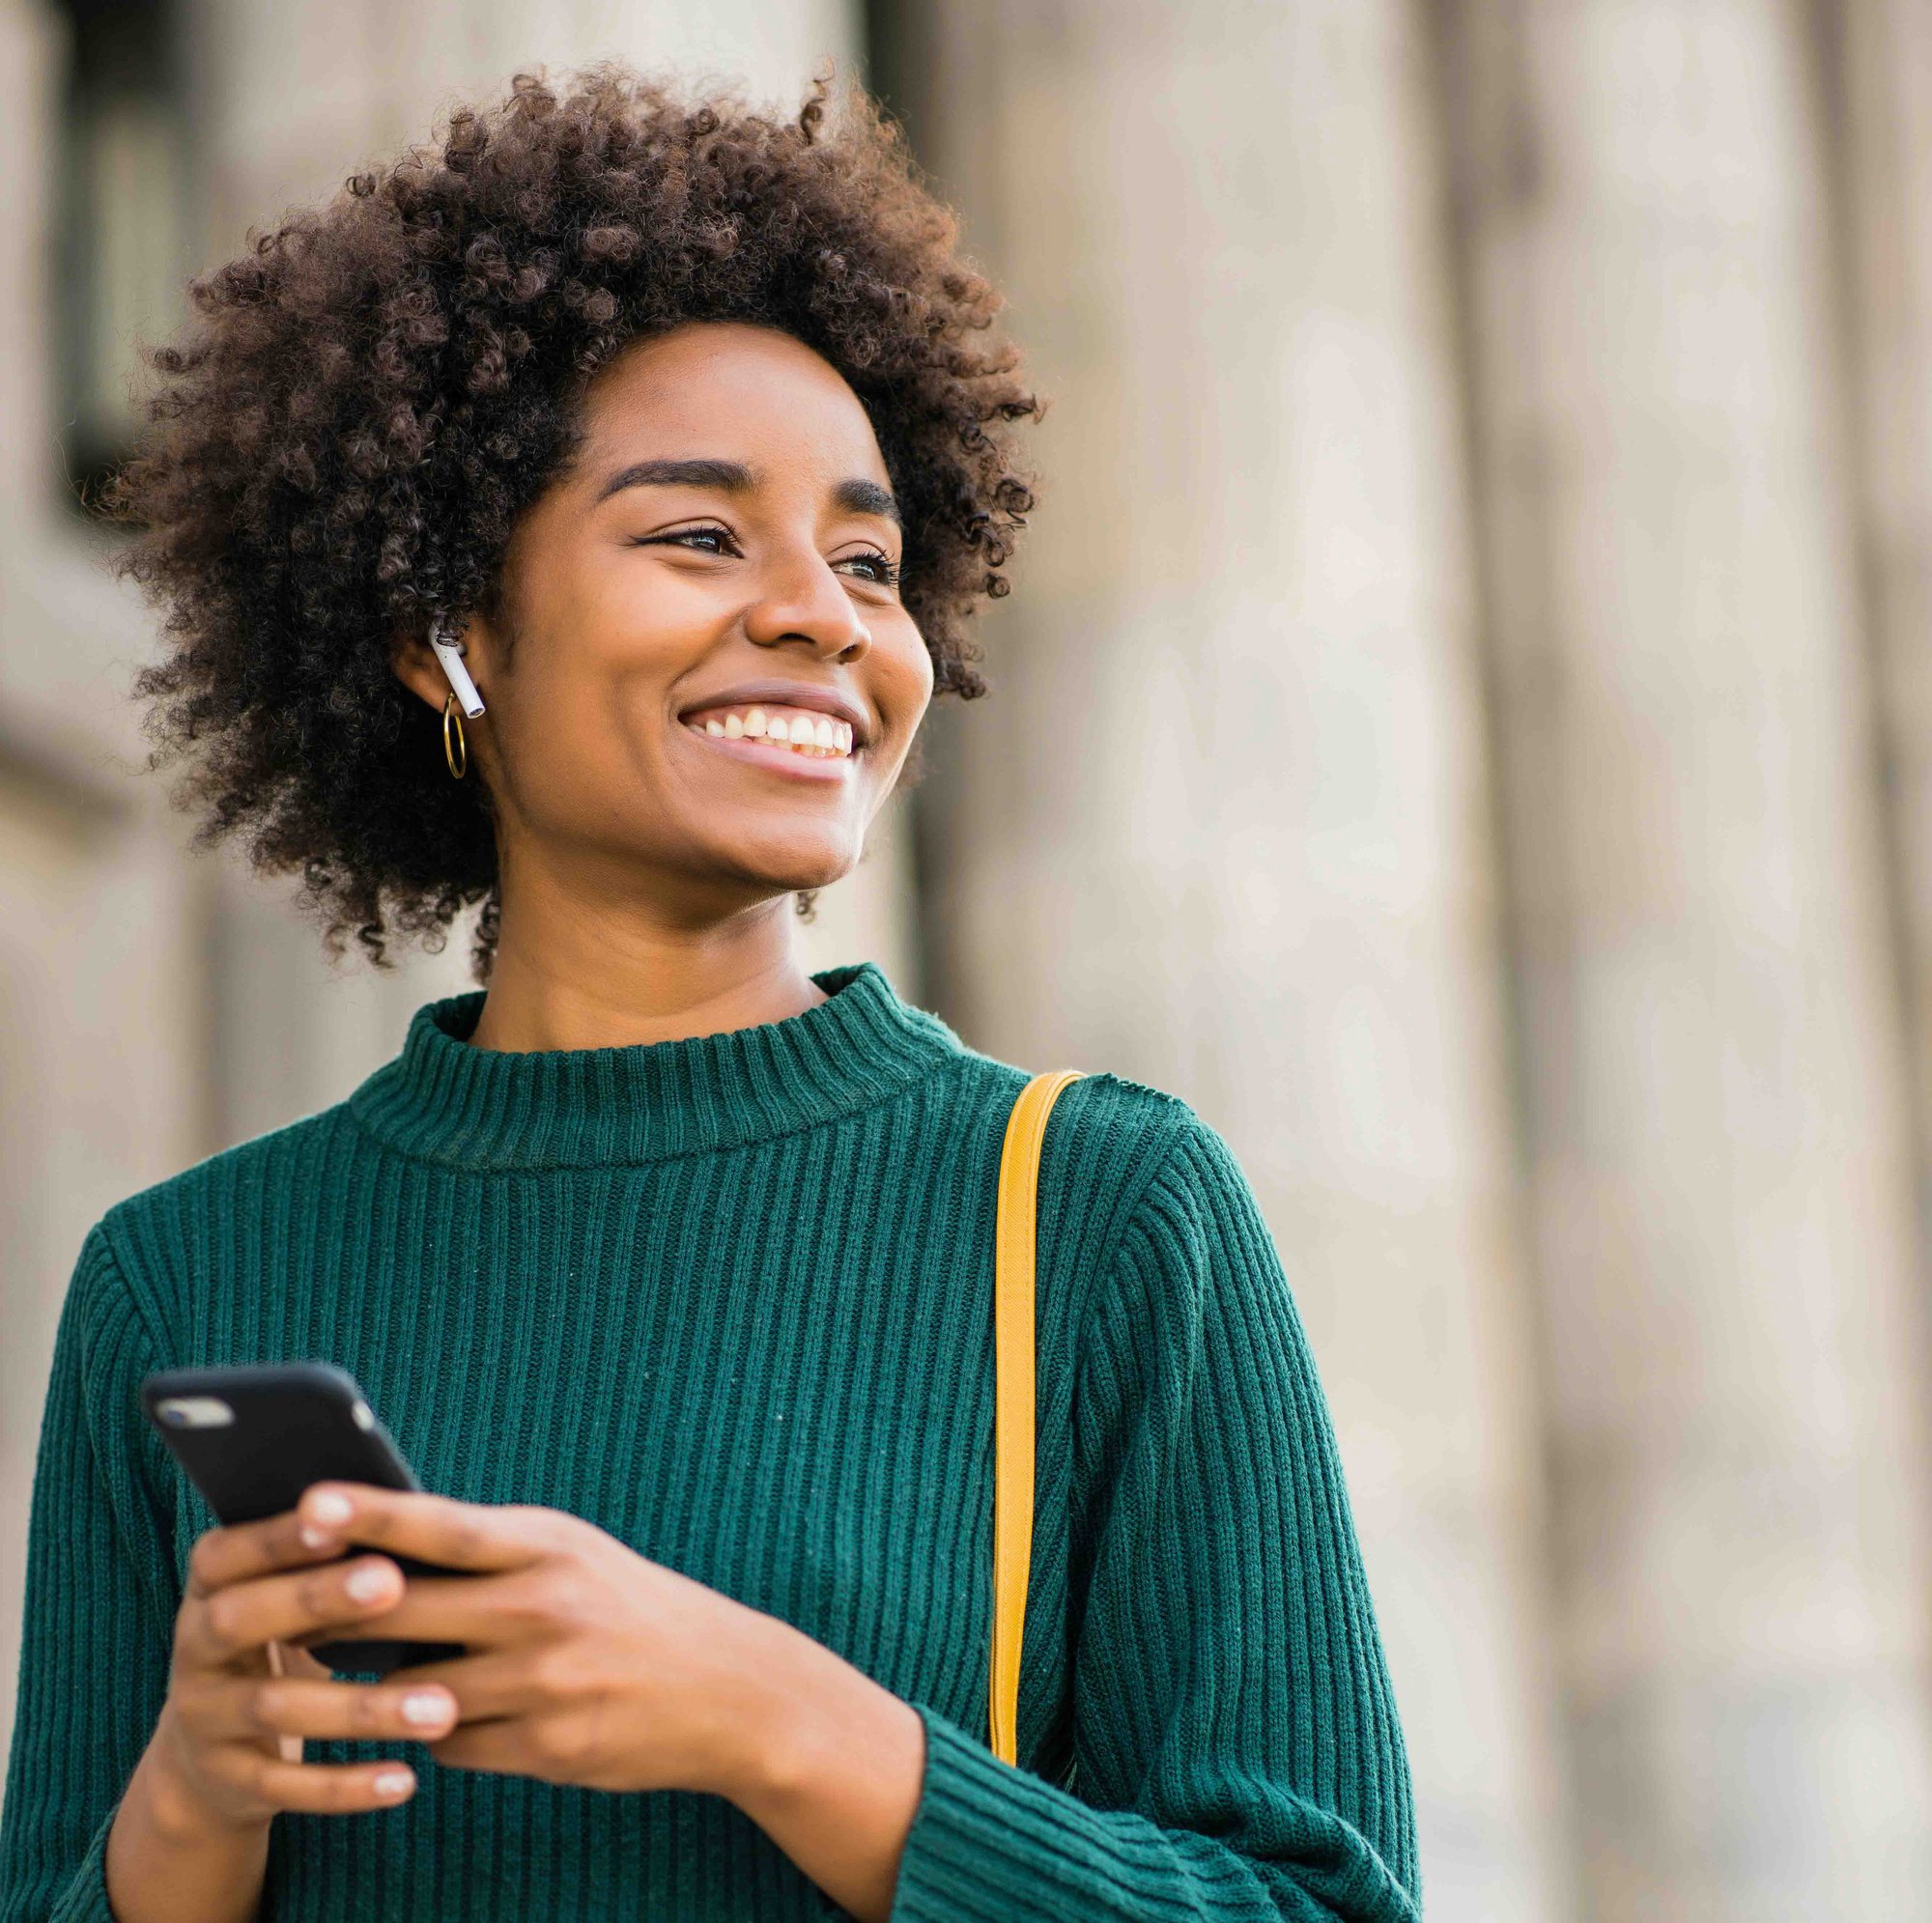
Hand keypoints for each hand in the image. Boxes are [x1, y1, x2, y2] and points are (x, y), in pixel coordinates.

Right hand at [153, 1507, 461, 1832]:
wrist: (210, 1754)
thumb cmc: (284, 1637)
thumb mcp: (287, 1595)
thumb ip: (331, 1560)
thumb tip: (413, 1518)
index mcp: (210, 1586)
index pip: (228, 1552)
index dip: (278, 1537)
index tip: (342, 1520)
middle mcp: (194, 1648)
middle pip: (241, 1619)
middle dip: (315, 1598)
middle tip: (392, 1583)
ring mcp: (204, 1718)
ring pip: (276, 1709)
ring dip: (361, 1708)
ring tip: (440, 1707)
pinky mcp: (228, 1781)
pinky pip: (285, 1786)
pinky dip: (346, 1785)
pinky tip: (404, 1779)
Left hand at [288, 1482, 785, 1799]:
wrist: (728, 1689)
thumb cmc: (629, 1605)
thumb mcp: (572, 1553)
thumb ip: (488, 1550)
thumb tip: (381, 1553)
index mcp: (547, 1547)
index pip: (441, 1525)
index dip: (371, 1514)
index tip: (307, 1501)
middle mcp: (543, 1609)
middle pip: (404, 1612)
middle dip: (338, 1615)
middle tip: (282, 1610)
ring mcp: (543, 1683)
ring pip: (415, 1691)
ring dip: (390, 1687)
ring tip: (375, 1672)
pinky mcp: (545, 1748)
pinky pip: (451, 1746)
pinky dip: (442, 1732)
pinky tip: (463, 1715)